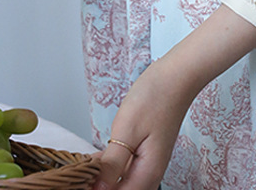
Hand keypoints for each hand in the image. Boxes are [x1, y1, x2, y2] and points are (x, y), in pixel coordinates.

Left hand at [92, 56, 192, 189]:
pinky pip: (124, 170)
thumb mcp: (127, 130)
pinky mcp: (144, 153)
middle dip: (98, 185)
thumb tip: (97, 189)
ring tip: (81, 166)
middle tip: (79, 171)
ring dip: (101, 178)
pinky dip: (108, 168)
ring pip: (120, 182)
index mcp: (147, 174)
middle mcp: (149, 174)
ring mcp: (148, 164)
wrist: (176, 77)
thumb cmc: (154, 99)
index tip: (80, 178)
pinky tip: (94, 159)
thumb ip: (112, 164)